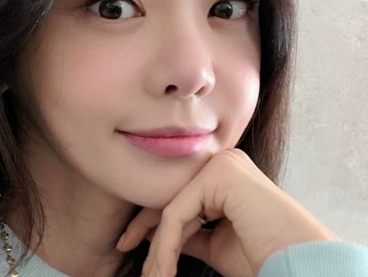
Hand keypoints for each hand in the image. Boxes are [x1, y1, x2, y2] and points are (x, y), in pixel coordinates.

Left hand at [116, 148, 340, 276]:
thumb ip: (188, 231)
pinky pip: (178, 214)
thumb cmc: (264, 257)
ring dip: (158, 248)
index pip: (177, 196)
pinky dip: (166, 245)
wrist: (300, 265)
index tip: (126, 244)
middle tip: (126, 254)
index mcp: (224, 174)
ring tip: (153, 276)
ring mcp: (222, 164)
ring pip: (172, 209)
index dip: (148, 224)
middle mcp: (223, 162)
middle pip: (170, 197)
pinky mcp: (221, 175)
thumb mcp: (214, 242)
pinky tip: (164, 270)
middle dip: (145, 232)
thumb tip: (152, 232)